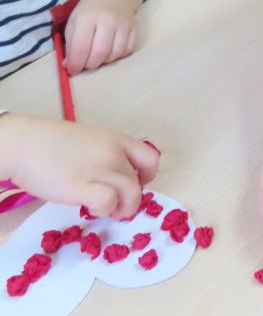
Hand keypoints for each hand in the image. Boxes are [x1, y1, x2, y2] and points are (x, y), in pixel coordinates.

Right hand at [0, 113, 158, 218]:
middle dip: (130, 198)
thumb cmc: (51, 144)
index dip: (147, 176)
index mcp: (116, 139)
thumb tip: (115, 178)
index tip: (136, 184)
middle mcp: (113, 152)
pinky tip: (91, 208)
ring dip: (123, 208)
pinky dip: (105, 209)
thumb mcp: (89, 141)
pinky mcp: (82, 186)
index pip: (151, 159)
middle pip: (138, 181)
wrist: (24, 144)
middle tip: (116, 205)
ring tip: (108, 210)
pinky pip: (108, 202)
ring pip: (131, 194)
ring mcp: (99, 169)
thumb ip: (106, 155)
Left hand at [64, 0, 143, 73]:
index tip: (73, 70)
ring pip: (116, 53)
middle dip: (90, 64)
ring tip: (98, 55)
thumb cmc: (89, 11)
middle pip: (100, 53)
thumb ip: (70, 44)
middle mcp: (108, 20)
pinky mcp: (135, 28)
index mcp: (87, 18)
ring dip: (105, 60)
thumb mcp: (73, 22)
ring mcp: (124, 23)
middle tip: (86, 64)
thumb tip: (70, 65)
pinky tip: (112, 50)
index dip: (76, 64)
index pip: (81, 48)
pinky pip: (128, 50)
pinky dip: (119, 55)